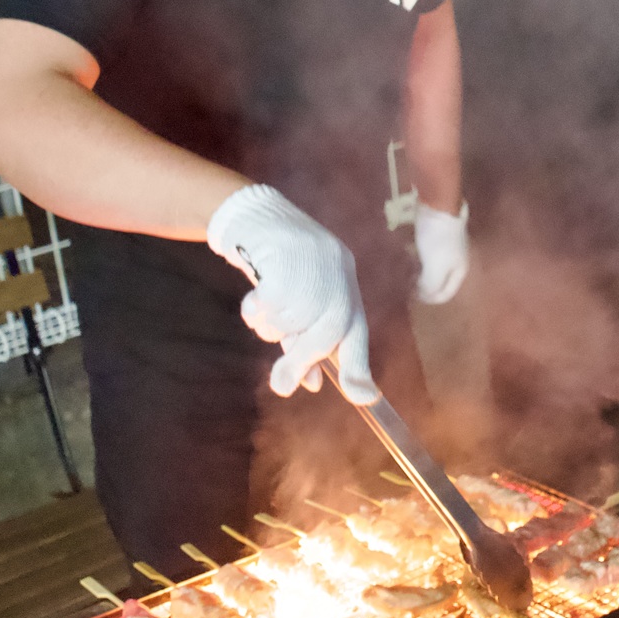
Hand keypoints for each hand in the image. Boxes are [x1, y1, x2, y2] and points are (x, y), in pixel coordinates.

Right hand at [206, 185, 377, 402]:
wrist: (258, 217)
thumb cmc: (279, 267)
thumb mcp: (297, 306)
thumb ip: (304, 343)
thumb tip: (313, 386)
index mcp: (346, 289)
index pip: (357, 334)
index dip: (360, 368)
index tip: (364, 399)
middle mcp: (339, 278)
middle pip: (327, 335)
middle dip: (303, 361)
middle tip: (280, 385)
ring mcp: (316, 267)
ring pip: (294, 323)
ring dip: (271, 327)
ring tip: (262, 306)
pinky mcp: (289, 257)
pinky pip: (270, 306)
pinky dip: (256, 311)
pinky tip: (254, 295)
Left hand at [413, 199, 469, 304]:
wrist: (439, 205)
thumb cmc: (438, 240)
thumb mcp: (435, 268)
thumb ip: (431, 285)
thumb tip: (425, 295)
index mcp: (460, 270)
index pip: (446, 293)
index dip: (429, 298)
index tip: (412, 296)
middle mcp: (456, 260)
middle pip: (440, 279)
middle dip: (424, 284)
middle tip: (407, 285)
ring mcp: (447, 246)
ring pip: (432, 264)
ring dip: (419, 269)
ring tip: (405, 269)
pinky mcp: (437, 233)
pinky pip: (427, 250)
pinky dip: (417, 254)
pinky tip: (408, 251)